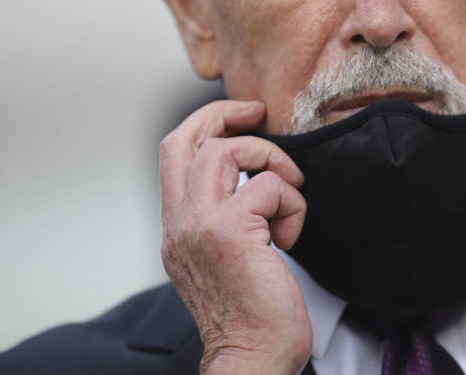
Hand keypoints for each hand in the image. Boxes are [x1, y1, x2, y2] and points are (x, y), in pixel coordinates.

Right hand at [159, 100, 311, 374]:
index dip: (204, 124)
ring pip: (226, 150)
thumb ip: (226, 222)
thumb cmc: (252, 316)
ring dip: (270, 160)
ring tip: (289, 192)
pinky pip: (269, 186)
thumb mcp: (226, 261)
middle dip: (226, 115)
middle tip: (260, 114)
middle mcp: (180, 224)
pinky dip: (292, 202)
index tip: (242, 118)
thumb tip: (255, 186)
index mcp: (178, 229)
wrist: (252, 359)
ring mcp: (200, 226)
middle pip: (189, 140)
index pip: (173, 155)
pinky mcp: (230, 232)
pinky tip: (290, 236)